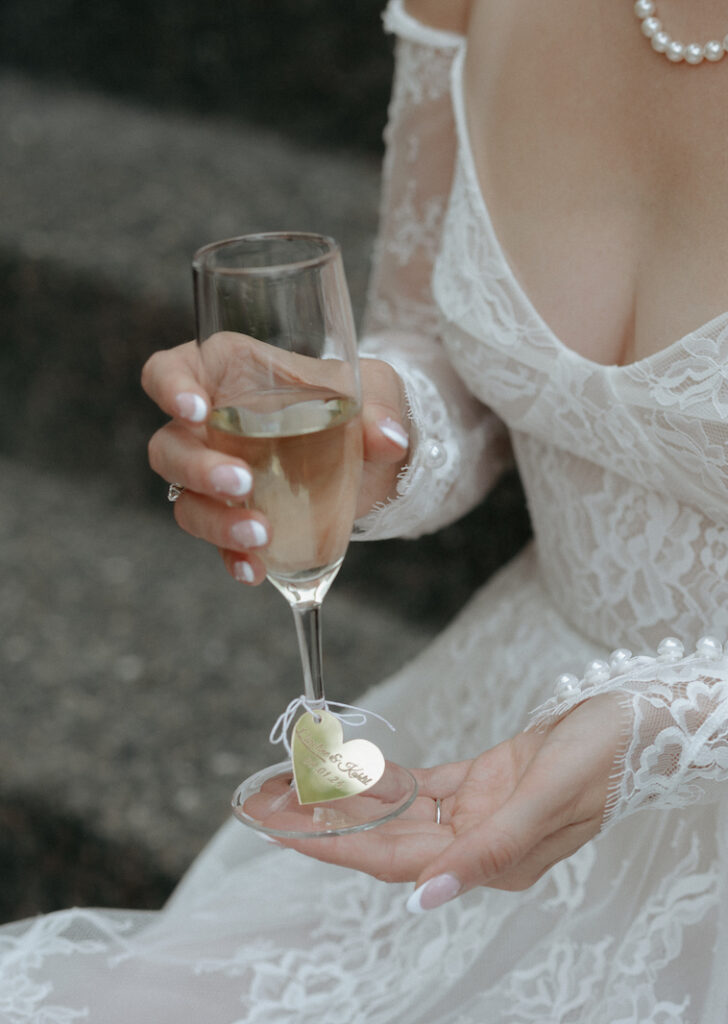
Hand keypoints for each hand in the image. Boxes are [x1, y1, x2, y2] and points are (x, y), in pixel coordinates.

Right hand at [141, 339, 409, 584]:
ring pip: (186, 498)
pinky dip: (232, 557)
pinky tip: (254, 569)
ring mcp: (216, 475)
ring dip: (214, 520)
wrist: (372, 457)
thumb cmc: (358, 402)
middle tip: (242, 482)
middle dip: (197, 468)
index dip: (170, 388)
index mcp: (228, 373)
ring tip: (259, 534)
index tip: (196, 410)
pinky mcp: (235, 515)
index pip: (169, 371)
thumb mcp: (376, 389)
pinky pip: (218, 540)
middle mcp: (210, 425)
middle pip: (170, 446)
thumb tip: (389, 438)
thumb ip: (381, 407)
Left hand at [278, 694, 624, 910]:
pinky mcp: (481, 781)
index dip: (330, 845)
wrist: (637, 722)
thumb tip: (425, 897)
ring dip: (342, 796)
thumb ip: (488, 850)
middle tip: (261, 800)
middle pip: (378, 837)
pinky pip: (418, 784)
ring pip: (393, 809)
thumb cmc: (604, 757)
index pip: (390, 859)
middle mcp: (474, 843)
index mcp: (489, 859)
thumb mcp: (548, 799)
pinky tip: (347, 765)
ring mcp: (476, 812)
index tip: (277, 828)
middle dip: (319, 821)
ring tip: (288, 780)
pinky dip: (382, 775)